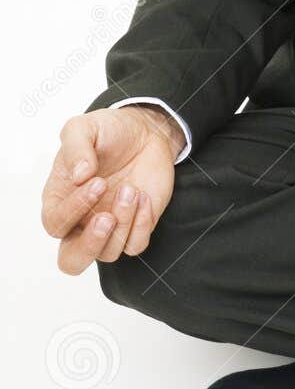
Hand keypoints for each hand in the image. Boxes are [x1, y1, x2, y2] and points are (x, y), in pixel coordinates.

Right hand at [41, 106, 181, 273]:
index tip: (98, 182)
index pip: (56, 223)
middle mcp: (81, 221)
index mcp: (59, 200)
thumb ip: (75, 147)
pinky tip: (144, 196)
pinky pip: (135, 245)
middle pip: (71, 261)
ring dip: (123, 223)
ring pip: (109, 253)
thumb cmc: (107, 133)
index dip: (74, 209)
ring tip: (132, 189)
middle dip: (89, 246)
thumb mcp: (84, 127)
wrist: (145, 132)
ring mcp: (109, 227)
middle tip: (107, 218)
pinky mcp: (136, 227)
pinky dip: (142, 224)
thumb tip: (79, 174)